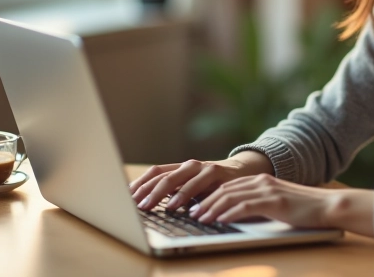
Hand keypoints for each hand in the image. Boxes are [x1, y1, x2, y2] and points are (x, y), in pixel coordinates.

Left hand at [129, 151, 272, 210]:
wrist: (245, 171)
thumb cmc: (213, 184)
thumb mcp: (192, 187)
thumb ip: (175, 192)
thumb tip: (147, 204)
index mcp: (181, 168)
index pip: (156, 172)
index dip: (141, 183)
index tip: (128, 197)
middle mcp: (190, 165)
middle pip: (165, 175)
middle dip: (150, 191)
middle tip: (139, 205)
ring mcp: (204, 168)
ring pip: (182, 177)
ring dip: (170, 193)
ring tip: (161, 206)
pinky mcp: (219, 173)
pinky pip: (203, 184)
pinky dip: (192, 196)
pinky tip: (186, 208)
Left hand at [191, 174, 373, 236]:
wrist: (327, 206)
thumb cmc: (303, 210)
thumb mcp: (275, 204)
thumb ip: (256, 205)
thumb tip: (233, 215)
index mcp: (260, 180)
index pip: (227, 186)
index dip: (208, 195)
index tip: (194, 206)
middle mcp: (261, 181)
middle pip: (224, 189)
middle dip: (204, 201)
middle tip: (190, 213)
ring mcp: (267, 190)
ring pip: (231, 196)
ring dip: (212, 208)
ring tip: (199, 218)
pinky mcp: (274, 201)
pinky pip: (245, 207)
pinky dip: (229, 213)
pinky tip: (220, 220)